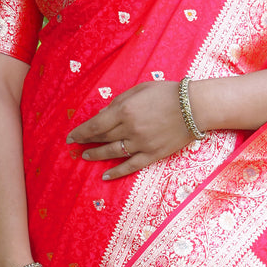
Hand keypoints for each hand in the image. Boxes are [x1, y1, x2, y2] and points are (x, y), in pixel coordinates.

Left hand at [68, 80, 192, 179]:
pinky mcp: (152, 154)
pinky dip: (117, 172)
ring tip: (86, 157)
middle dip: (87, 142)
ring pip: (112, 153)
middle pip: (102, 138)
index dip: (81, 132)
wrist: (195, 107)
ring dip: (97, 155)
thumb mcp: (139, 90)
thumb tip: (103, 115)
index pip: (95, 125)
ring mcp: (141, 144)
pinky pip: (131, 166)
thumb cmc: (167, 93)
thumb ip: (119, 102)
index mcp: (124, 110)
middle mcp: (130, 129)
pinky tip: (105, 176)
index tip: (71, 137)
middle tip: (76, 145)